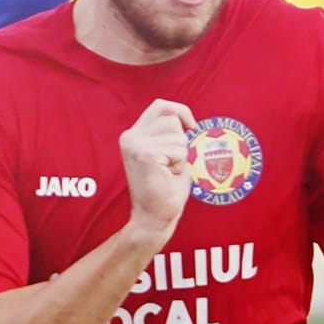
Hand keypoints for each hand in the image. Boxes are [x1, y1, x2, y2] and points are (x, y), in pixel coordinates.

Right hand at [120, 99, 195, 244]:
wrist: (154, 216)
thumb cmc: (166, 189)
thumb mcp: (168, 155)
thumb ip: (170, 135)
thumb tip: (187, 120)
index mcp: (133, 134)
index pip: (161, 106)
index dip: (180, 111)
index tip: (192, 127)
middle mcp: (130, 136)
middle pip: (172, 120)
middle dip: (181, 143)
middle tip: (170, 166)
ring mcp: (135, 143)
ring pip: (178, 135)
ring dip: (181, 155)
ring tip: (168, 171)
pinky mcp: (145, 154)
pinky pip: (178, 149)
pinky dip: (180, 163)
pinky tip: (168, 175)